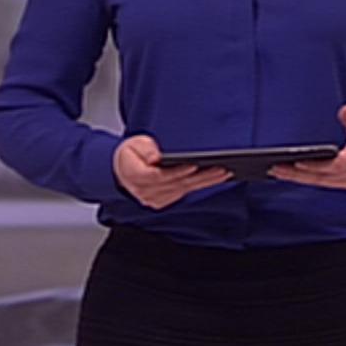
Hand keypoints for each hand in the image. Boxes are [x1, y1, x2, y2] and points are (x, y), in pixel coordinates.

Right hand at [113, 134, 231, 208]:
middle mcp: (145, 192)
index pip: (159, 176)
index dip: (177, 172)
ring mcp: (155, 199)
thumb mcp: (133, 144)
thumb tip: (155, 157)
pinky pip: (185, 193)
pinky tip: (215, 178)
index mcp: (135, 176)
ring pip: (184, 190)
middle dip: (201, 176)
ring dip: (206, 181)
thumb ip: (144, 149)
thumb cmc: (130, 155)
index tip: (194, 165)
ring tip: (224, 172)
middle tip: (221, 169)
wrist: (121, 170)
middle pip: (178, 184)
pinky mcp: (164, 201)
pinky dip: (200, 185)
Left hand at [272, 105, 345, 189]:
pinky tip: (288, 174)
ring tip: (276, 170)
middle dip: (298, 173)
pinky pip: (319, 183)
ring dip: (296, 178)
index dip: (318, 165)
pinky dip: (303, 179)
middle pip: (322, 177)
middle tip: (276, 167)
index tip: (299, 160)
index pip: (337, 164)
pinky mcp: (339, 183)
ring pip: (318, 182)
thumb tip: (345, 111)